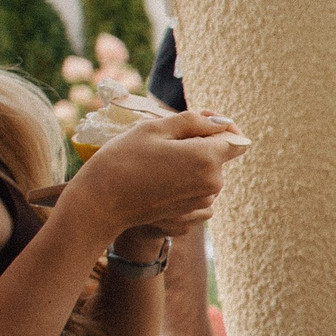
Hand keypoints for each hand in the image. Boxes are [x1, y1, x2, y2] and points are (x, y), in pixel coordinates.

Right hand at [63, 111, 247, 240]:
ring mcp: (202, 202)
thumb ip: (192, 121)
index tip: (199, 120)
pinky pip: (199, 192)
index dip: (220, 126)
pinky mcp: (191, 215)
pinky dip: (185, 182)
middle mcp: (212, 183)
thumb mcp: (153, 128)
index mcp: (206, 158)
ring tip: (156, 162)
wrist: (99, 204)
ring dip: (191, 163)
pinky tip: (159, 181)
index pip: (236, 139)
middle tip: (164, 140)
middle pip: (219, 156)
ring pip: (208, 173)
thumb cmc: (121, 161)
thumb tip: (221, 123)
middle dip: (200, 144)